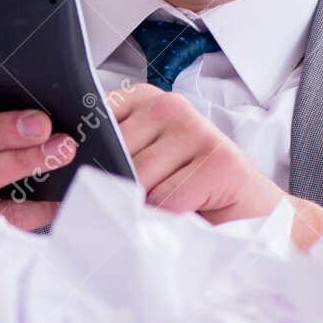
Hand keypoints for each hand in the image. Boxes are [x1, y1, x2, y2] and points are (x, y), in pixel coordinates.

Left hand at [106, 82, 322, 250]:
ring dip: (153, 208)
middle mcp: (170, 106)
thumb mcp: (144, 171)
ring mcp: (197, 129)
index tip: (107, 176)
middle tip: (156, 198)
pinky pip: (167, 202)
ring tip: (179, 203)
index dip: (90, 159)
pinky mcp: (220, 160)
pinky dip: (175, 220)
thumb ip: (109, 164)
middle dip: (124, 190)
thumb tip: (66, 185)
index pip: (93, 123)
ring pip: (139, 181)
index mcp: (145, 101)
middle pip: (113, 156)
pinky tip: (197, 210)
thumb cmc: (196, 196)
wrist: (256, 217)